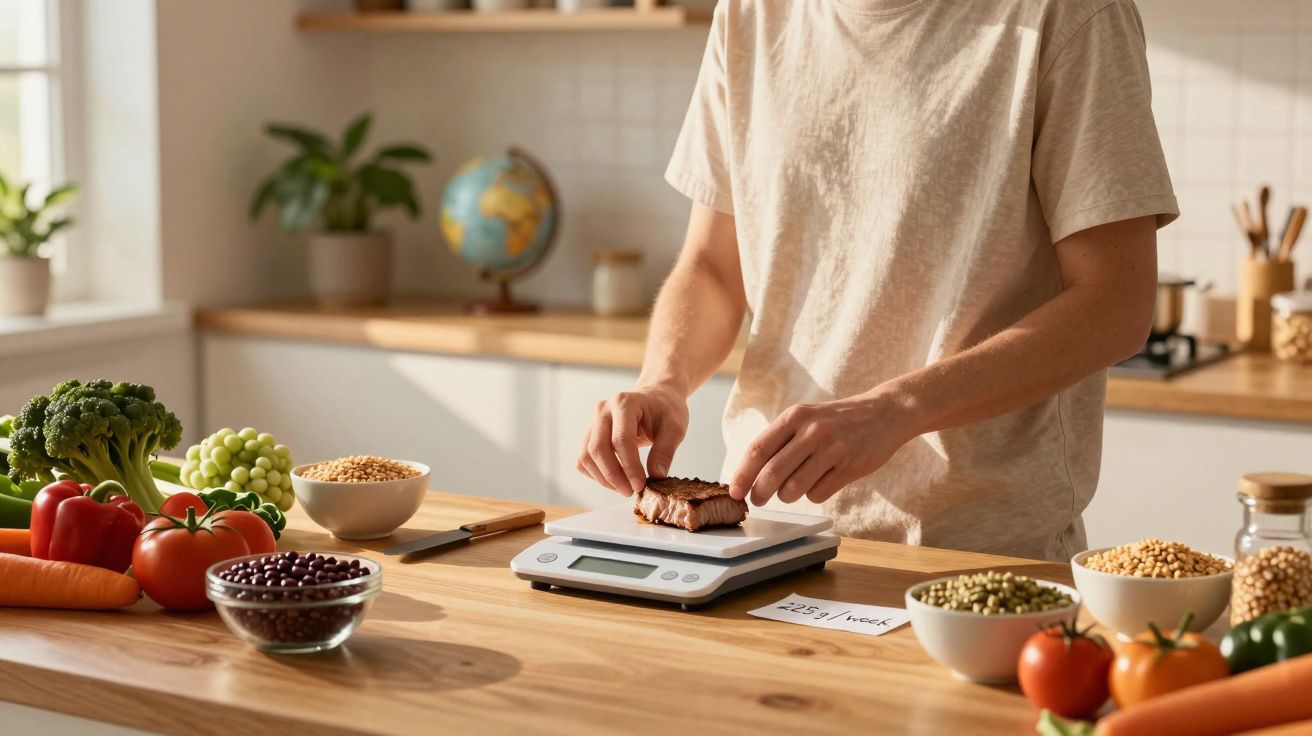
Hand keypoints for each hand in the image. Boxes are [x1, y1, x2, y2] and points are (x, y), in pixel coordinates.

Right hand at [578, 385, 688, 496]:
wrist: (655, 398)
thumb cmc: (665, 410)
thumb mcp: (675, 427)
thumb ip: (665, 451)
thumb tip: (656, 476)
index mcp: (624, 403)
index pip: (620, 440)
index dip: (629, 467)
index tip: (640, 486)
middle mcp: (603, 410)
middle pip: (598, 449)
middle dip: (613, 476)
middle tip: (631, 492)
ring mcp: (593, 422)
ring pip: (586, 456)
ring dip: (603, 478)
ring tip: (625, 488)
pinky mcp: (589, 434)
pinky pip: (584, 460)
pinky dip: (597, 475)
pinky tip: (616, 481)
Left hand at [729, 392, 919, 506]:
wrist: (885, 413)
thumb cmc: (837, 420)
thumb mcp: (806, 417)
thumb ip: (780, 440)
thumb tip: (750, 473)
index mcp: (795, 416)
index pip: (758, 449)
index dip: (742, 474)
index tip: (734, 491)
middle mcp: (812, 431)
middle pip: (772, 473)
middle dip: (760, 493)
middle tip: (758, 500)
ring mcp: (832, 449)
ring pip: (794, 488)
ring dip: (787, 496)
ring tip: (793, 489)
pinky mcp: (850, 466)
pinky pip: (818, 494)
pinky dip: (813, 495)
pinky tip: (821, 482)